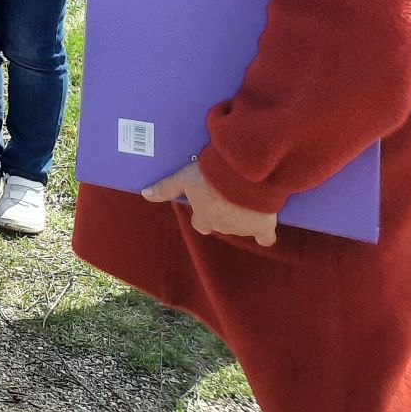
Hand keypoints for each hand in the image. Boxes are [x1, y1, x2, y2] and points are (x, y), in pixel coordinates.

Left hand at [143, 162, 277, 246]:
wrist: (243, 174)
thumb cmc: (210, 176)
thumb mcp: (184, 178)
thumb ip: (166, 188)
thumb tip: (145, 194)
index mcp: (204, 218)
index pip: (200, 223)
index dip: (203, 213)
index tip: (207, 200)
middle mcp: (222, 227)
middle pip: (220, 224)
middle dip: (222, 213)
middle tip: (226, 194)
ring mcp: (243, 229)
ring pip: (240, 227)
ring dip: (241, 216)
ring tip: (244, 196)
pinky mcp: (263, 227)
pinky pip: (265, 237)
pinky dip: (264, 233)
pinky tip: (264, 226)